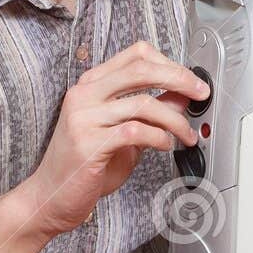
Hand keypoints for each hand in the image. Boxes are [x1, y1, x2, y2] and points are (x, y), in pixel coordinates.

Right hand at [16, 40, 209, 238]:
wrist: (51, 197)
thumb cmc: (86, 165)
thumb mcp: (124, 132)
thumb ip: (149, 112)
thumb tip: (182, 96)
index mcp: (91, 85)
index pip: (135, 55)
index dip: (168, 63)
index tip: (190, 80)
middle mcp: (85, 94)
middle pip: (141, 69)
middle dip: (179, 79)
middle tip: (201, 93)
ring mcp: (83, 117)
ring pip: (144, 103)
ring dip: (176, 120)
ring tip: (186, 135)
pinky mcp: (88, 143)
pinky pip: (136, 131)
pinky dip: (159, 137)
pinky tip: (165, 145)